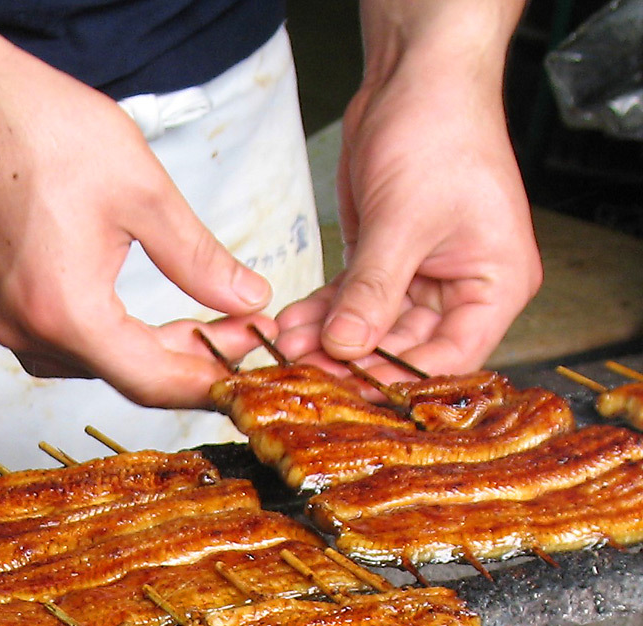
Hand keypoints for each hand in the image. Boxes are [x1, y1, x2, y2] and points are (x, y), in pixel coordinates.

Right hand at [0, 0, 271, 407]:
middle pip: (124, 376)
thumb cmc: (37, 130)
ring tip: (196, 325)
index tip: (243, 370)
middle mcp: (28, 330)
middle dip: (186, 362)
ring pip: (93, 364)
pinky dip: (107, 338)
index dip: (205, 382)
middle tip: (235, 333)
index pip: (150, 380)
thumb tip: (244, 298)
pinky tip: (135, 318)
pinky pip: (60, 345)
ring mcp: (5, 321)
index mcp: (66, 310)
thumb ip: (199, 259)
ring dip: (147, 352)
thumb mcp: (142, 192)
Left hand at [275, 2, 540, 385]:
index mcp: (495, 285)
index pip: (453, 357)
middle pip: (405, 349)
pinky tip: (290, 325)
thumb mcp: (404, 219)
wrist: (414, 78)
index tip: (353, 392)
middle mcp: (462, 290)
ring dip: (327, 340)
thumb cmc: (438, 132)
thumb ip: (373, 290)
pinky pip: (351, 302)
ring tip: (286, 348)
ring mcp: (421, 280)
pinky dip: (322, 313)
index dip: (401, 379)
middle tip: (304, 373)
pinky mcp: (384, 264)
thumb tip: (346, 347)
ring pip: (371, 329)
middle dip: (351, 360)